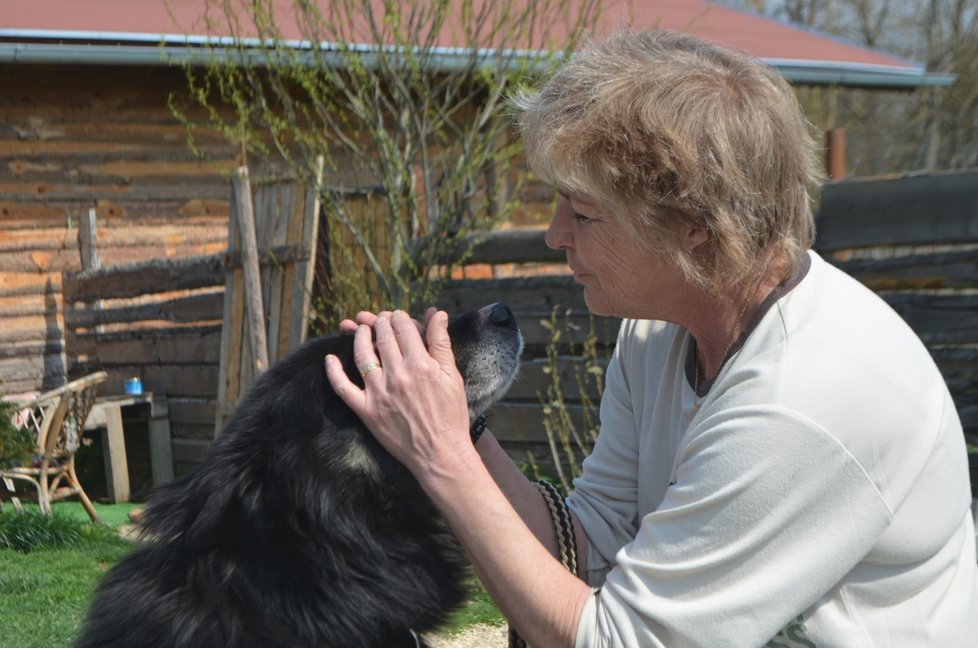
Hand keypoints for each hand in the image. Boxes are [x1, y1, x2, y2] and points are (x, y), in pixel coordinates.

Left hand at [325, 310, 471, 475]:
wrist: (441, 454)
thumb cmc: (451, 415)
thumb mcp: (453, 375)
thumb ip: (441, 342)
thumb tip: (436, 313)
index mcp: (421, 364)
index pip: (403, 329)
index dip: (399, 318)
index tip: (397, 316)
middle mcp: (398, 375)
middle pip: (382, 337)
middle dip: (380, 323)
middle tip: (380, 320)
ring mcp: (379, 393)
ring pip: (362, 355)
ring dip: (358, 337)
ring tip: (360, 330)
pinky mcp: (367, 411)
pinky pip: (343, 388)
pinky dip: (334, 371)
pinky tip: (330, 358)